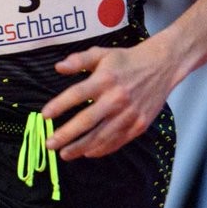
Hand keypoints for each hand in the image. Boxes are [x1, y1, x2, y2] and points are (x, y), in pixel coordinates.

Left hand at [40, 41, 176, 159]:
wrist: (162, 66)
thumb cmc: (127, 60)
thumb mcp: (102, 53)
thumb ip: (79, 60)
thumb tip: (58, 67)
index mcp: (105, 79)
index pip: (77, 94)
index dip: (59, 105)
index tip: (44, 116)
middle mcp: (117, 98)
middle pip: (87, 120)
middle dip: (66, 135)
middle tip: (50, 144)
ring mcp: (129, 113)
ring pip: (101, 136)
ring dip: (81, 147)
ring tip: (65, 154)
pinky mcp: (139, 125)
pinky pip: (117, 141)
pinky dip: (101, 150)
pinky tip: (88, 152)